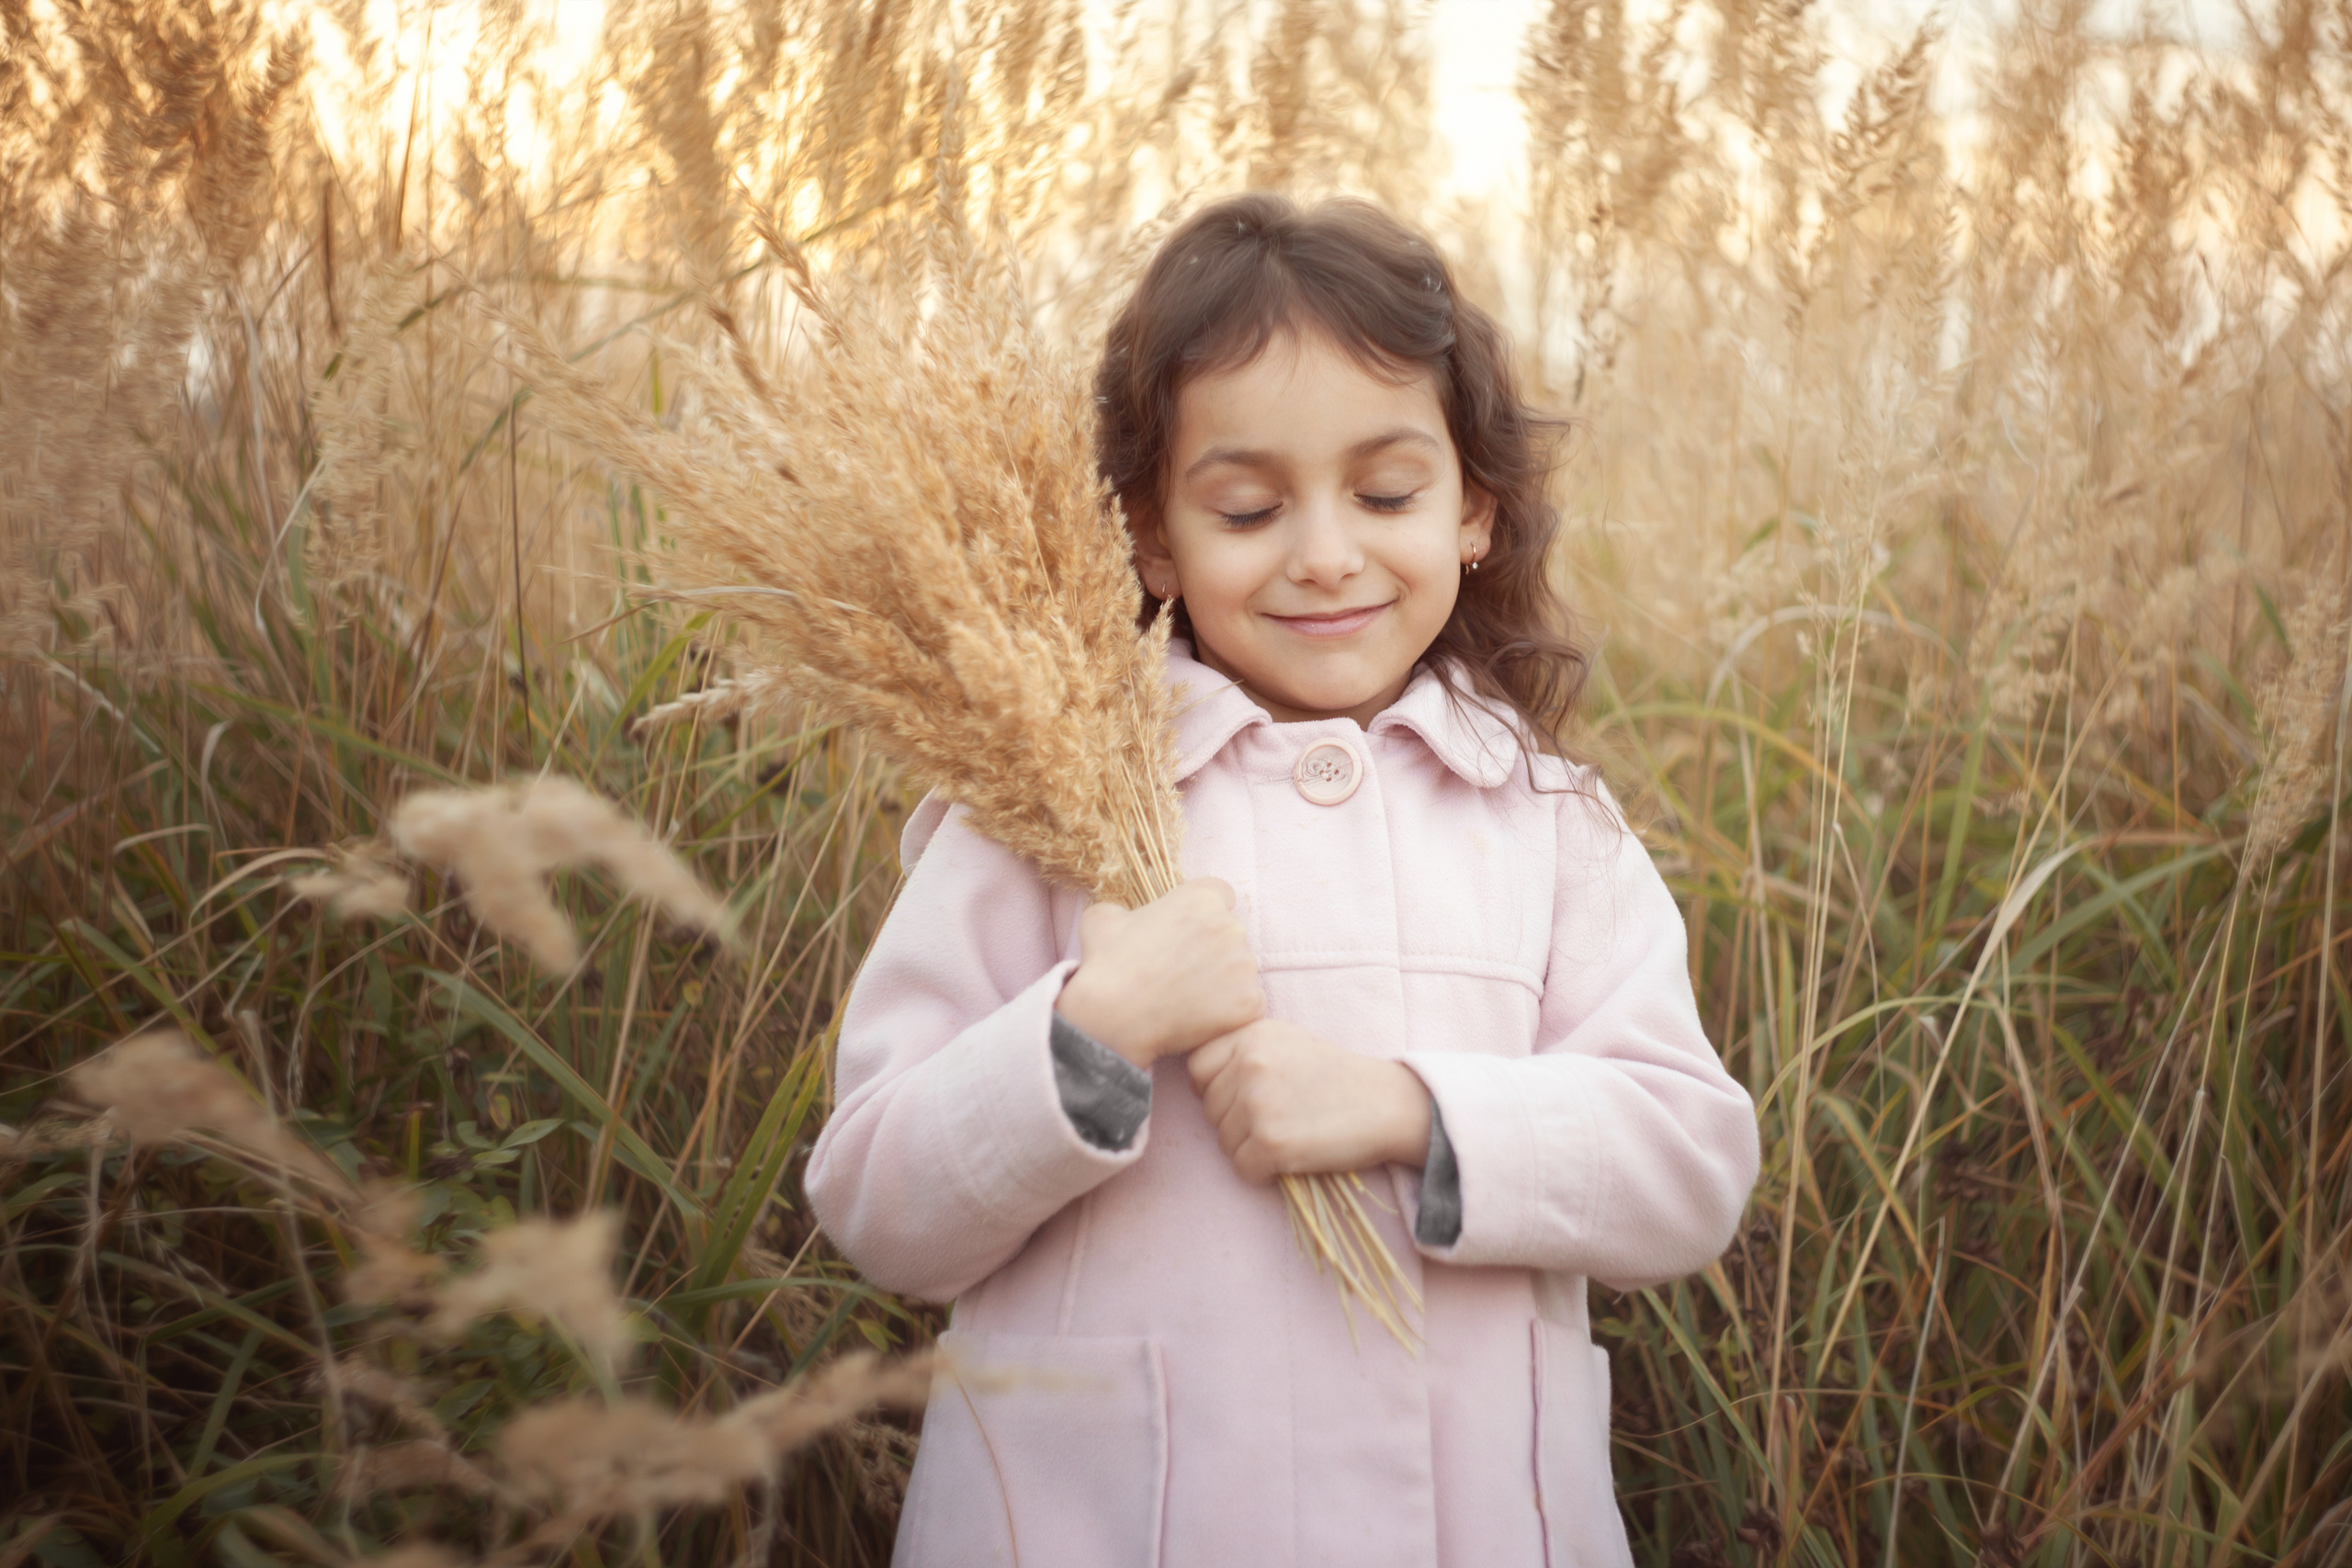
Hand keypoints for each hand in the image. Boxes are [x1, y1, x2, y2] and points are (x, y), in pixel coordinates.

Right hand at [1055, 879, 1264, 1068]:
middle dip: (1214, 951)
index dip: (1205, 915)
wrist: (1114, 1018)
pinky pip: (1249, 1005)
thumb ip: (1125, 910)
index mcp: (1202, 899)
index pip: (1222, 895)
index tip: (1191, 934)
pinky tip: (1200, 1020)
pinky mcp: (1251, 1003)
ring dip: (1223, 982)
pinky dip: (1230, 1014)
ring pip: (1242, 971)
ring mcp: (1245, 966)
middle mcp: (1231, 927)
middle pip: (1232, 935)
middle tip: (1182, 974)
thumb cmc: (1107, 965)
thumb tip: (1127, 918)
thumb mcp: (1102, 918)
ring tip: (1187, 1000)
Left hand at [1187, 1020, 1432, 1183]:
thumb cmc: (1336, 1076)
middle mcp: (1249, 1064)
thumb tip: (1196, 1077)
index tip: (1244, 1097)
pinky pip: (1242, 1168)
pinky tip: (1291, 1157)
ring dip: (1249, 1148)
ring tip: (1289, 1135)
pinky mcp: (1270, 1142)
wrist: (1387, 1104)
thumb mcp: (1287, 1042)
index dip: (1215, 1088)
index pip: (1197, 1067)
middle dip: (1234, 1121)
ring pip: (1223, 1141)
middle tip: (1277, 1119)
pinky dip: (1262, 1172)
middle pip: (1208, 1108)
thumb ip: (1243, 1050)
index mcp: (1251, 1035)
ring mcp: (1258, 1103)